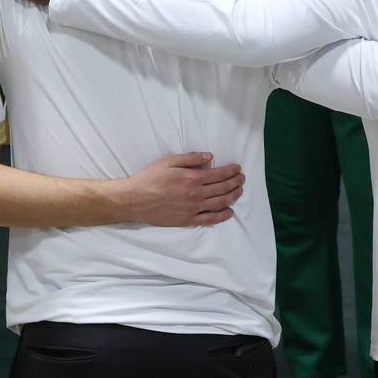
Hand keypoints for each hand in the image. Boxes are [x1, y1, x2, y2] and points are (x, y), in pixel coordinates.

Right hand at [123, 152, 244, 226]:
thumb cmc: (150, 178)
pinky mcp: (188, 220)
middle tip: (242, 178)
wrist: (135, 200)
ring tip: (239, 191)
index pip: (219, 174)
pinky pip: (210, 219)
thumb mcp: (169, 161)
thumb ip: (191, 158)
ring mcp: (193, 209)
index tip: (238, 168)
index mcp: (192, 178)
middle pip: (222, 188)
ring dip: (233, 196)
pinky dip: (222, 216)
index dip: (231, 171)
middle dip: (235, 182)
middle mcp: (196, 194)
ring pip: (220, 203)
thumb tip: (210, 157)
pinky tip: (229, 212)